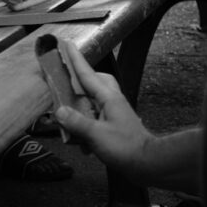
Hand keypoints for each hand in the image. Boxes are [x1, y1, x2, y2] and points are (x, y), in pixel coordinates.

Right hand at [54, 42, 153, 181]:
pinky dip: (88, 124)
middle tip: (65, 83)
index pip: (87, 74)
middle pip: (94, 82)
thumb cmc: (125, 147)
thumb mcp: (96, 135)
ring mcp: (114, 111)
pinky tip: (82, 142)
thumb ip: (77, 122)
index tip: (68, 44)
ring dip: (82, 107)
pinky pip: (97, 115)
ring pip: (95, 99)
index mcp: (108, 97)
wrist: (147, 162)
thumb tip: (59, 111)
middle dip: (79, 81)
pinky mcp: (114, 123)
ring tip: (70, 117)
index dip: (76, 60)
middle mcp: (112, 100)